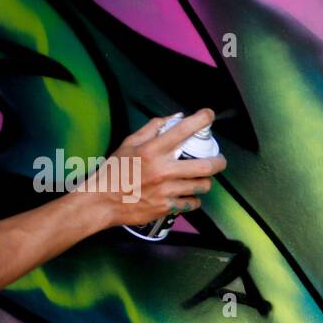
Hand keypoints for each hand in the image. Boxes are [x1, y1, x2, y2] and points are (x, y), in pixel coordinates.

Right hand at [76, 109, 226, 228]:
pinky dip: (193, 198)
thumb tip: (175, 117)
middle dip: (219, 162)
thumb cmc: (115, 171)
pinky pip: (192, 203)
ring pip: (202, 185)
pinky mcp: (167, 207)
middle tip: (219, 159)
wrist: (102, 201)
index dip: (201, 120)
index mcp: (152, 150)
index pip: (183, 130)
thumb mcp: (129, 144)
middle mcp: (162, 170)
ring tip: (201, 178)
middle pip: (205, 166)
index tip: (209, 115)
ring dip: (205, 181)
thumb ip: (152, 128)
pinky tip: (188, 194)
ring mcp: (166, 190)